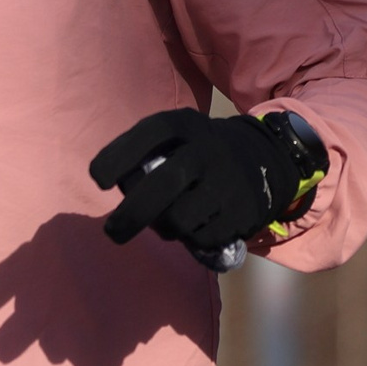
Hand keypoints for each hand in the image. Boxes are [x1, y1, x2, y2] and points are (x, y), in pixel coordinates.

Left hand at [88, 108, 323, 261]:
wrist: (267, 155)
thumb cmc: (203, 150)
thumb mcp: (180, 135)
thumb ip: (148, 152)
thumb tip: (119, 187)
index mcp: (187, 126)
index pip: (148, 135)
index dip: (118, 157)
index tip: (99, 180)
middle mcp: (207, 151)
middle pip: (161, 186)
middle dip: (130, 215)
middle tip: (112, 232)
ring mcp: (227, 183)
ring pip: (178, 220)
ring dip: (162, 229)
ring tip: (164, 223)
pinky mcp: (242, 212)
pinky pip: (201, 238)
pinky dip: (190, 239)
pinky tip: (194, 226)